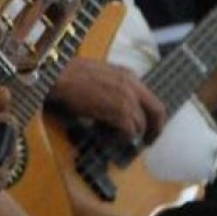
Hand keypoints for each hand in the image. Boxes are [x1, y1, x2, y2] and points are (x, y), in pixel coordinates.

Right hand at [51, 59, 167, 144]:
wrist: (59, 76)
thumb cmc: (70, 74)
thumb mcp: (99, 74)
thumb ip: (112, 85)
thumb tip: (113, 102)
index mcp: (129, 75)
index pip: (150, 97)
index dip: (150, 114)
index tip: (145, 125)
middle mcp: (133, 86)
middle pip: (157, 111)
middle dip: (155, 129)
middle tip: (148, 141)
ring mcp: (127, 99)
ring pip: (141, 124)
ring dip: (130, 135)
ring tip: (115, 139)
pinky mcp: (118, 112)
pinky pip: (129, 131)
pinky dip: (120, 139)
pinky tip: (109, 139)